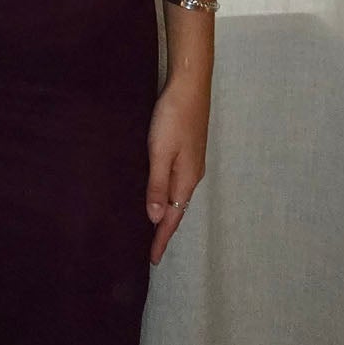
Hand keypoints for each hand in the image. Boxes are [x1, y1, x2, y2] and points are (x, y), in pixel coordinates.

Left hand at [146, 65, 211, 265]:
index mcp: (186, 179)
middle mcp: (192, 174)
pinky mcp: (188, 149)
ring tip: (153, 227)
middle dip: (165, 230)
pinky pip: (177, 181)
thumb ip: (157, 185)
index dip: (161, 239)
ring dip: (167, 212)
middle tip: (151, 249)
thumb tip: (154, 218)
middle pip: (177, 209)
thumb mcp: (160, 152)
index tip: (152, 260)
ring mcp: (192, 161)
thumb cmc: (173, 117)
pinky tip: (160, 192)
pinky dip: (168, 194)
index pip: (172, 218)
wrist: (190, 84)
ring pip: (178, 195)